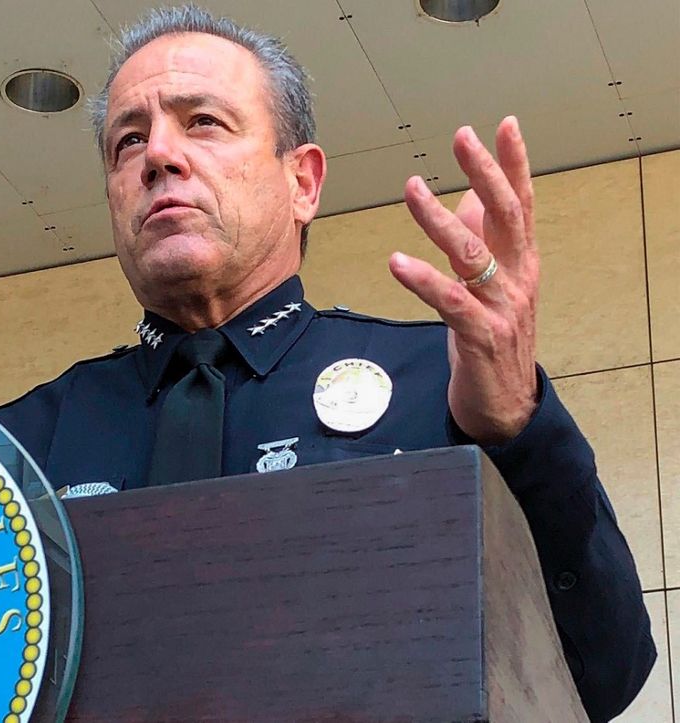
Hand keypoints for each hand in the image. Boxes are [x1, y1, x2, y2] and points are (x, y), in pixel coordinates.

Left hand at [389, 116, 538, 444]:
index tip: (505, 124)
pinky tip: (397, 261)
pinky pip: (450, 301)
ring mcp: (501, 307)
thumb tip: (471, 197)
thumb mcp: (490, 284)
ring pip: (472, 253)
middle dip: (485, 172)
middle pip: (505, 215)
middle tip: (463, 137)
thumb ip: (484, 240)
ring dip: (439, 218)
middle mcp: (517, 278)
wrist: (505, 405)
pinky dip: (423, 279)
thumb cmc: (491, 338)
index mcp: (520, 262)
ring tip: (412, 188)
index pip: (521, 203)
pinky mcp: (480, 336)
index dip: (514, 163)